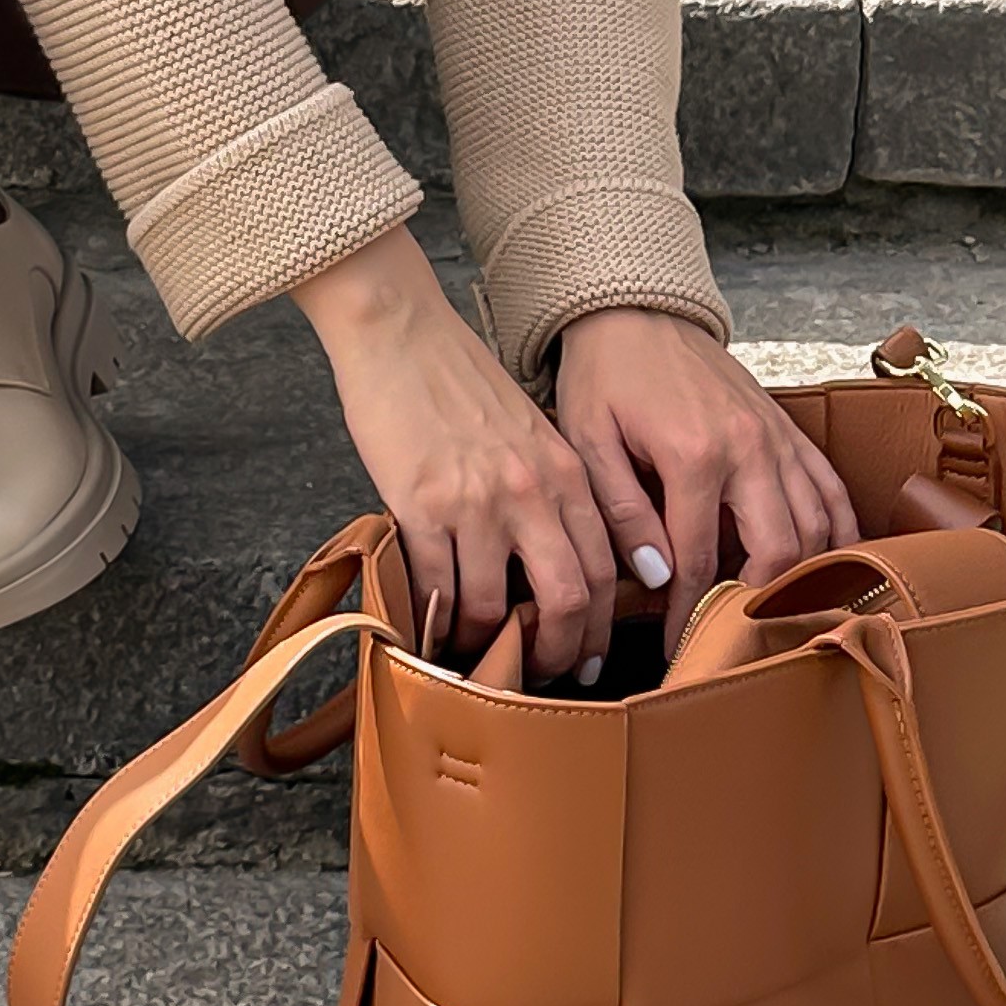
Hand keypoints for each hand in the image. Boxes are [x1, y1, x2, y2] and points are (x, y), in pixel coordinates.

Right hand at [293, 227, 616, 679]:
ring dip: (484, 641)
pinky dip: (434, 619)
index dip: (597, 626)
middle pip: (568, 598)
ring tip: (473, 655)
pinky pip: (436, 585)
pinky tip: (428, 630)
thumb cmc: (458, 378)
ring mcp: (478, 501)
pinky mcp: (421, 504)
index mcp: (566, 472)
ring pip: (495, 604)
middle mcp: (532, 491)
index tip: (583, 656)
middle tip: (541, 674)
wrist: (400, 331)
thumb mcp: (528, 430)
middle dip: (558, 651)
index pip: (604, 567)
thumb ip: (547, 489)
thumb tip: (546, 560)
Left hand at [553, 308, 857, 652]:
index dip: (690, 614)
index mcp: (695, 455)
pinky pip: (830, 490)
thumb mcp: (590, 441)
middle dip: (759, 606)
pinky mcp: (790, 431)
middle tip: (733, 640)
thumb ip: (623, 510)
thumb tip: (657, 575)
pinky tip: (831, 565)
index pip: (701, 560)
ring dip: (801, 576)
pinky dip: (838, 532)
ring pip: (816, 527)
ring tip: (774, 615)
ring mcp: (777, 439)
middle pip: (777, 552)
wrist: (637, 312)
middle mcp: (749, 449)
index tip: (678, 649)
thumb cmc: (606, 376)